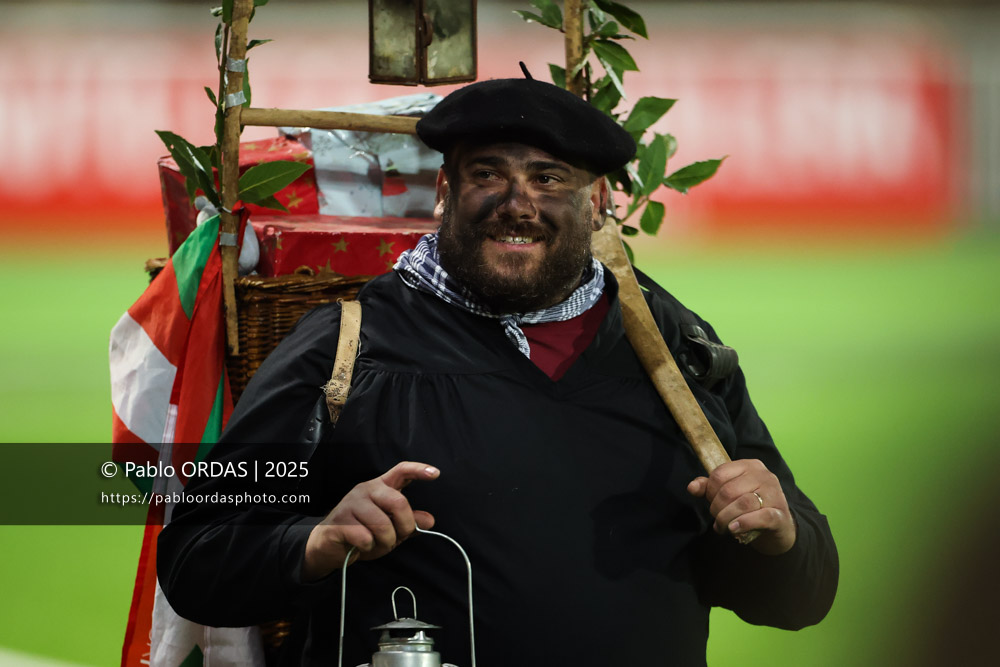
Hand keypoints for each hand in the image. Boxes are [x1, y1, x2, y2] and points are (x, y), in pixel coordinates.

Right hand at [302, 461, 439, 580]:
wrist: (328, 547)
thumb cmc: (361, 533)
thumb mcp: (390, 528)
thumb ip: (409, 522)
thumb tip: (430, 520)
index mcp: (380, 487)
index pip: (401, 471)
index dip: (419, 470)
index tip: (435, 473)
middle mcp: (366, 490)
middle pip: (398, 502)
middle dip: (404, 526)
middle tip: (398, 538)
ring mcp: (351, 504)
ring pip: (382, 524)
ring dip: (386, 542)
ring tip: (377, 544)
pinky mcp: (339, 521)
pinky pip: (365, 537)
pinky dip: (369, 547)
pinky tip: (361, 546)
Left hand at [687, 459, 795, 554]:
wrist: (778, 526)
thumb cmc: (750, 506)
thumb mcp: (729, 493)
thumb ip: (709, 488)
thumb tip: (692, 487)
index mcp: (750, 466)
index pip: (719, 474)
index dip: (709, 491)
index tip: (712, 502)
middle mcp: (764, 476)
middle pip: (728, 491)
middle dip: (716, 508)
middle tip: (717, 520)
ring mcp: (775, 494)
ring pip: (743, 504)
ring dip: (726, 519)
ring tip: (723, 527)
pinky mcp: (780, 515)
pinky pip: (760, 517)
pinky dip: (743, 523)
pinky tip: (734, 529)